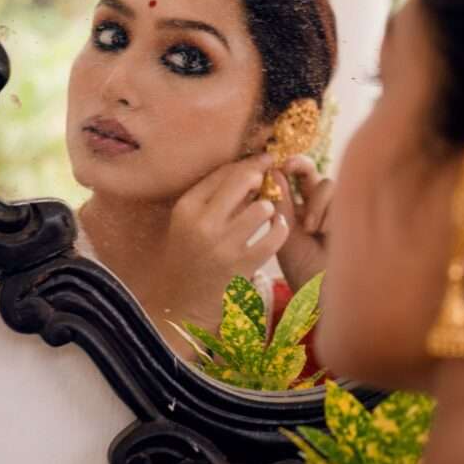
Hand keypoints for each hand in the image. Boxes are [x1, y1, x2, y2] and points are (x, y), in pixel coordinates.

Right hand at [167, 158, 287, 327]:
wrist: (182, 304)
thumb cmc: (189, 257)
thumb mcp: (189, 224)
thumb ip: (213, 198)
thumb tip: (249, 171)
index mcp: (186, 208)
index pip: (222, 173)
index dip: (247, 163)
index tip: (262, 160)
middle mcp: (202, 223)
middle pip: (242, 181)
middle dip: (259, 176)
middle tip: (268, 179)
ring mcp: (223, 245)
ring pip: (262, 208)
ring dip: (268, 207)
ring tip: (267, 212)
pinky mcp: (242, 266)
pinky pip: (274, 235)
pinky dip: (280, 229)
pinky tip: (277, 228)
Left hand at [275, 154, 332, 292]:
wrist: (324, 289)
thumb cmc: (301, 266)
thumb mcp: (285, 232)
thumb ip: (281, 202)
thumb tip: (274, 171)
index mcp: (295, 207)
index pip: (290, 178)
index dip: (285, 167)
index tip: (278, 165)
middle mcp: (316, 204)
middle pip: (311, 170)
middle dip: (300, 164)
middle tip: (289, 166)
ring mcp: (336, 207)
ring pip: (326, 183)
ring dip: (316, 204)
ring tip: (310, 230)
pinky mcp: (353, 212)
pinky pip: (341, 196)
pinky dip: (330, 214)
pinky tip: (327, 234)